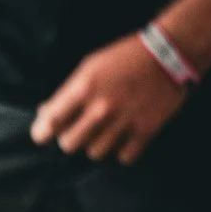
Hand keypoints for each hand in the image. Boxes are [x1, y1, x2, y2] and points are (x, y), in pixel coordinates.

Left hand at [30, 34, 188, 164]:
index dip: (41, 133)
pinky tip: (124, 137)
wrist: (168, 54)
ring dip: (97, 144)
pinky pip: (123, 157)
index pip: (51, 122)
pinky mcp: (146, 131)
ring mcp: (124, 121)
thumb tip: (44, 113)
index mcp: (84, 88)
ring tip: (105, 130)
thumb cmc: (125, 58)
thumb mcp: (90, 67)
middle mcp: (101, 108)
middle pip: (69, 144)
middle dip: (70, 138)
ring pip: (95, 153)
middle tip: (78, 129)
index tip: (43, 134)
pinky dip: (122, 151)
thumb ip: (67, 92)